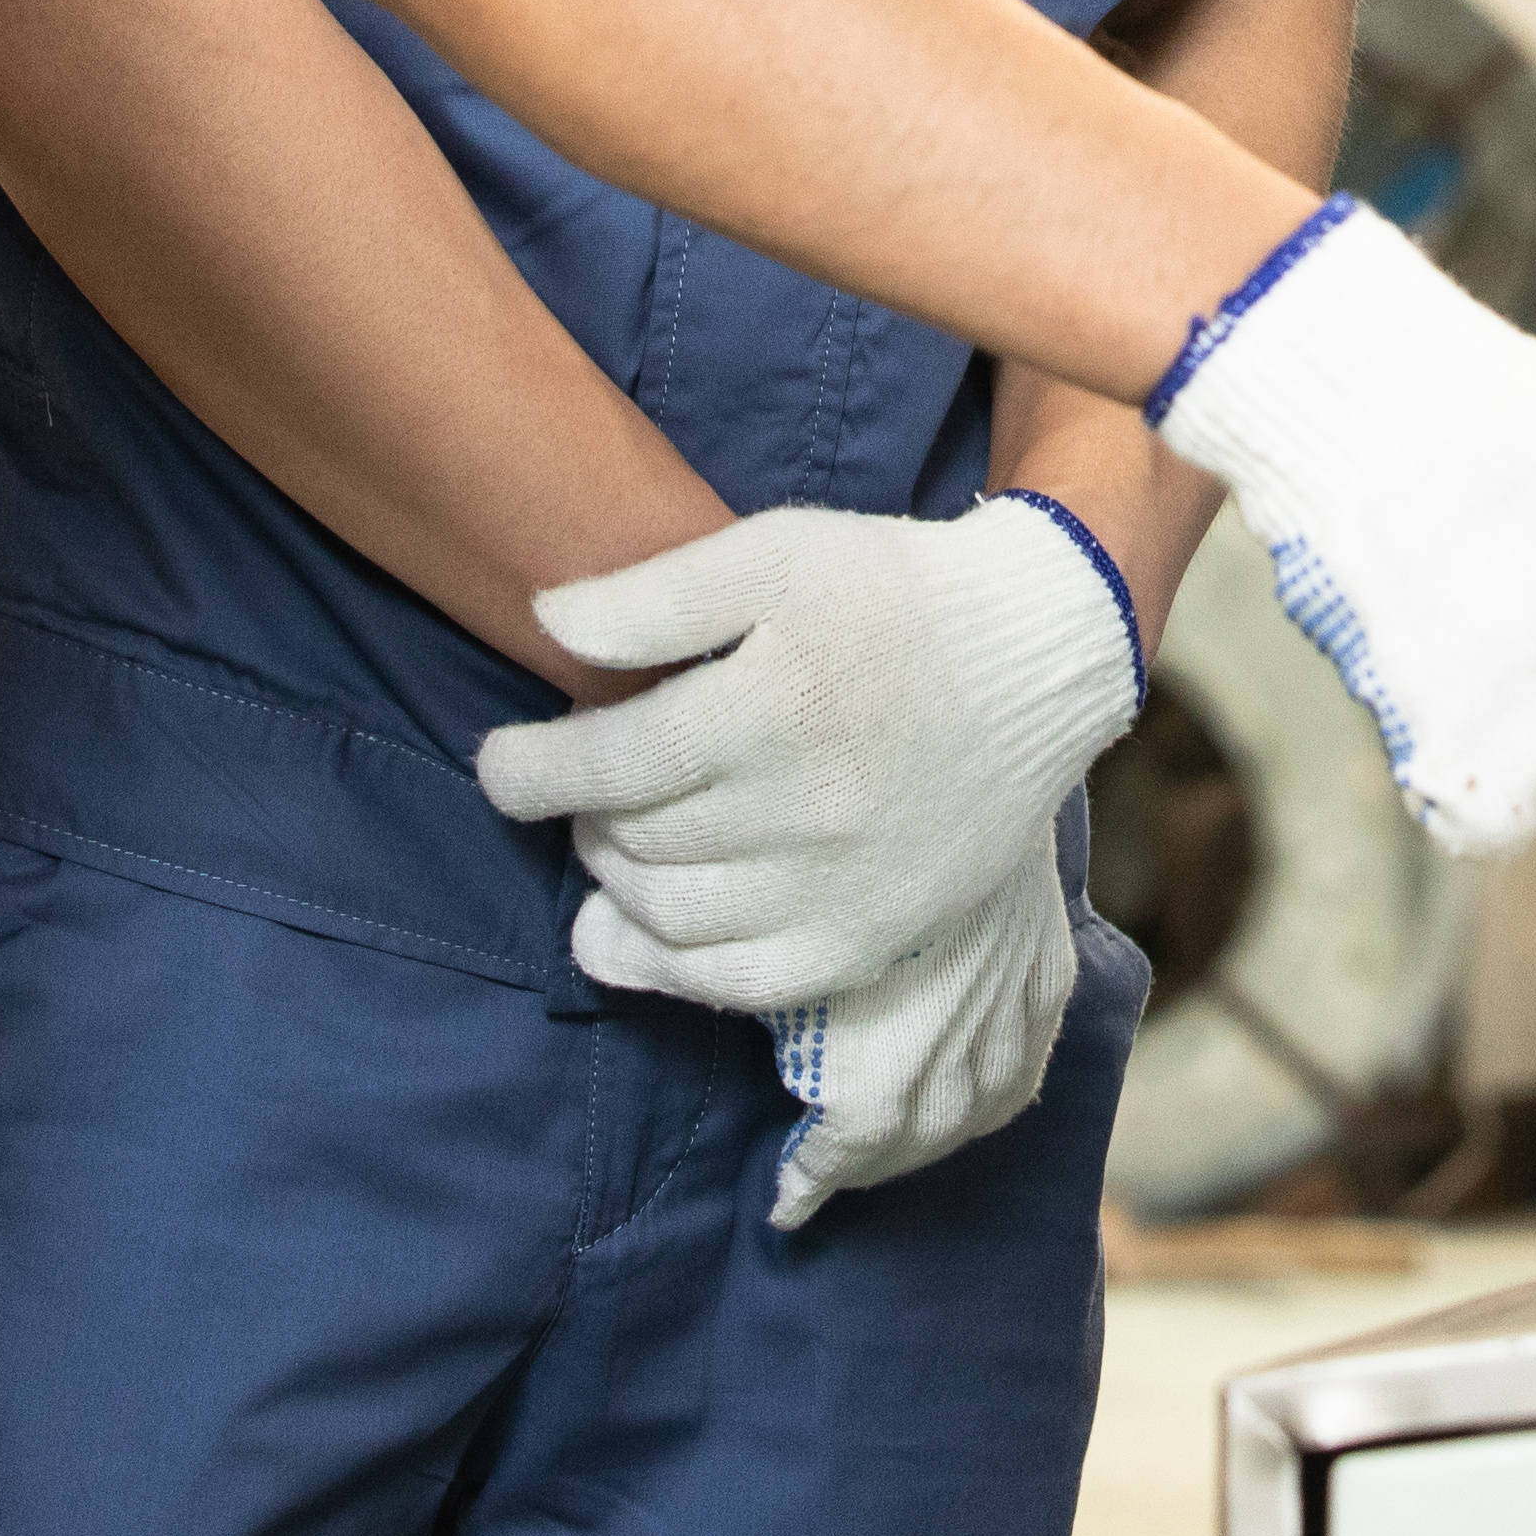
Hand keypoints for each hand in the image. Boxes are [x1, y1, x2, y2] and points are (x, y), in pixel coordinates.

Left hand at [477, 498, 1142, 1226]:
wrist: (1034, 660)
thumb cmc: (893, 592)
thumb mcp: (776, 551)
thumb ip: (657, 594)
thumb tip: (547, 626)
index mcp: (772, 706)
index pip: (607, 765)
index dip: (530, 771)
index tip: (501, 762)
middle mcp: (804, 810)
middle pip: (633, 841)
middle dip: (583, 815)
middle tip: (585, 784)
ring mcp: (839, 888)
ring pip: (672, 919)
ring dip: (616, 884)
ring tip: (617, 842)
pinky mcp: (869, 941)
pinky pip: (739, 984)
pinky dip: (672, 966)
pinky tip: (648, 929)